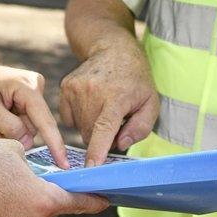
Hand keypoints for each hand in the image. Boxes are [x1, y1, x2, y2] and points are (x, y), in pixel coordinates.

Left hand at [0, 58, 68, 167]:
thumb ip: (10, 128)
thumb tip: (29, 142)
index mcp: (28, 87)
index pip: (45, 122)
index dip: (55, 145)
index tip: (65, 165)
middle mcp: (36, 87)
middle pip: (33, 128)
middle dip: (12, 134)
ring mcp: (33, 93)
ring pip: (27, 128)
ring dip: (7, 131)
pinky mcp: (29, 99)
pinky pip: (23, 123)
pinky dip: (8, 127)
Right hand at [0, 136, 107, 216]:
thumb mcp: (17, 151)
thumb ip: (35, 166)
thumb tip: (38, 170)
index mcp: (42, 201)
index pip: (77, 203)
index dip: (93, 201)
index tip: (105, 201)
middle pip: (47, 209)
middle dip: (45, 194)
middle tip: (34, 178)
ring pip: (24, 216)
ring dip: (21, 202)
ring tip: (1, 181)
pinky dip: (3, 210)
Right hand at [59, 35, 157, 166]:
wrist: (114, 49)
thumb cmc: (136, 80)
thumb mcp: (151, 103)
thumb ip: (140, 128)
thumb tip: (120, 144)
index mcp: (117, 97)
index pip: (104, 128)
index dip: (97, 150)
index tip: (91, 168)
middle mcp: (93, 91)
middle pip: (91, 133)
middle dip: (102, 138)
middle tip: (116, 123)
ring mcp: (76, 88)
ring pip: (79, 128)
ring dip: (92, 127)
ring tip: (104, 108)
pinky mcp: (65, 87)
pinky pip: (69, 118)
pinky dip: (80, 118)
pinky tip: (91, 104)